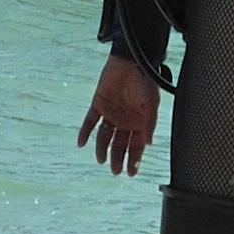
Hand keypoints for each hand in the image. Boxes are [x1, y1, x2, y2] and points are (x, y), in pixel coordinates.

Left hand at [80, 55, 159, 175]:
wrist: (129, 60)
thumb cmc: (145, 80)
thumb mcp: (152, 103)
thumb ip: (149, 123)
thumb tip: (148, 143)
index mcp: (139, 122)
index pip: (136, 146)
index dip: (134, 159)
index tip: (130, 172)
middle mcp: (124, 120)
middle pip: (120, 144)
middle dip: (118, 158)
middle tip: (115, 171)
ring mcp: (111, 114)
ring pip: (105, 136)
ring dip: (102, 149)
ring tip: (100, 160)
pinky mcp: (98, 105)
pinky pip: (90, 122)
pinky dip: (85, 132)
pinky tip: (81, 143)